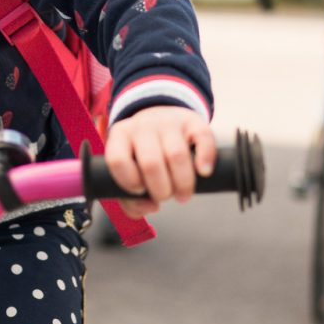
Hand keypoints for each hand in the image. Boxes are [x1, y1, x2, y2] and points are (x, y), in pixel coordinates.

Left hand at [101, 107, 215, 219]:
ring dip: (183, 183)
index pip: (117, 160)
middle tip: (166, 197)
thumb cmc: (142, 154)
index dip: (130, 183)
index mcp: (121, 136)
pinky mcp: (193, 121)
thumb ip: (131, 199)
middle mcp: (143, 126)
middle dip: (161, 191)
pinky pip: (203, 139)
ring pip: (176, 155)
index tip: (140, 191)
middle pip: (151, 163)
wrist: (162, 117)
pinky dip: (205, 159)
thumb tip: (152, 207)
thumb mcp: (129, 170)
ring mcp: (169, 121)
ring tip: (183, 195)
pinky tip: (203, 173)